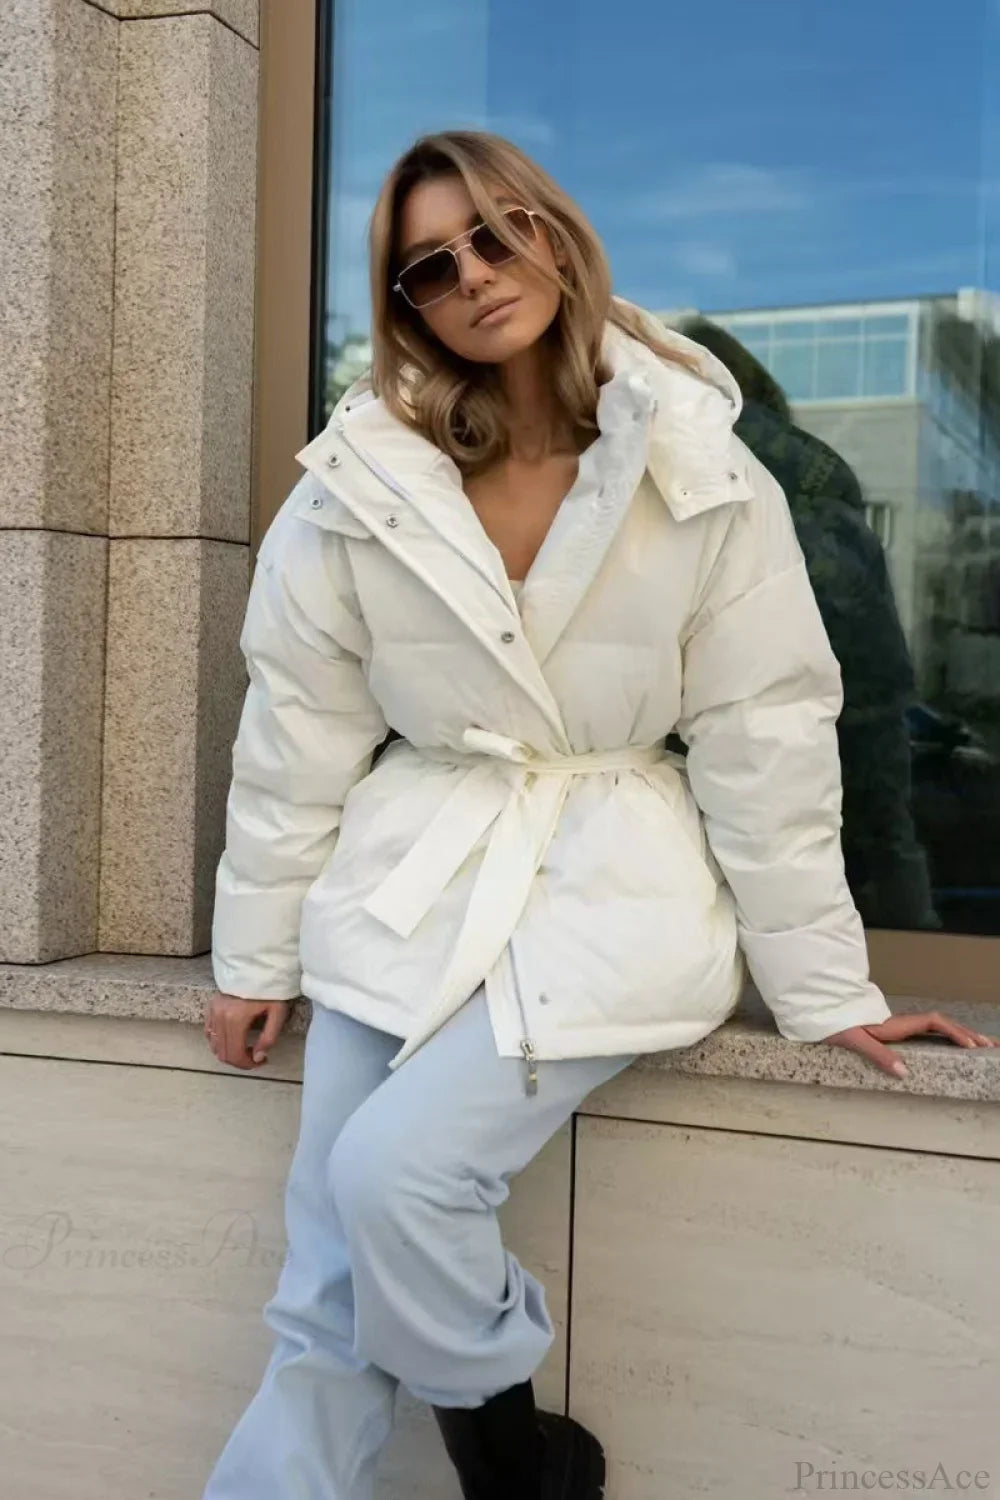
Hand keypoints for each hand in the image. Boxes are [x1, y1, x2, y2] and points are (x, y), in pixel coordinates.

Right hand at [204, 992, 290, 1069]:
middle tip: (255, 1057)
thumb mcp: (278, 1012)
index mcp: (236, 1019)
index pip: (235, 1054)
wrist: (257, 967)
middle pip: (223, 1053)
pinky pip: (209, 1033)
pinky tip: (233, 1039)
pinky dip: (219, 1042)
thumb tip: (258, 1057)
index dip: (247, 1064)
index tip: (261, 1061)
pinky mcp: (210, 1007)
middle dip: (239, 1061)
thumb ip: (269, 1037)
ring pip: (214, 1045)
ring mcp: (213, 1012)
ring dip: (229, 1053)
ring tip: (246, 1048)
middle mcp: (220, 1017)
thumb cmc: (270, 989)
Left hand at [822, 1010, 999, 1078]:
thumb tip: (905, 1072)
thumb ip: (878, 1054)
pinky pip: (925, 1031)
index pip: (932, 1022)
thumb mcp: (853, 1040)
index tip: (969, 1045)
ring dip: (958, 1033)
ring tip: (981, 1044)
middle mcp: (900, 1022)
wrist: (818, 1010)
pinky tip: (952, 1043)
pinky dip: (943, 1035)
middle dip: (966, 1033)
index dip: (953, 1031)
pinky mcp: (892, 1031)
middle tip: (989, 1046)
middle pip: (941, 1023)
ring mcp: (897, 1026)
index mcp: (895, 1024)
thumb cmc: (833, 1024)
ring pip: (935, 1026)